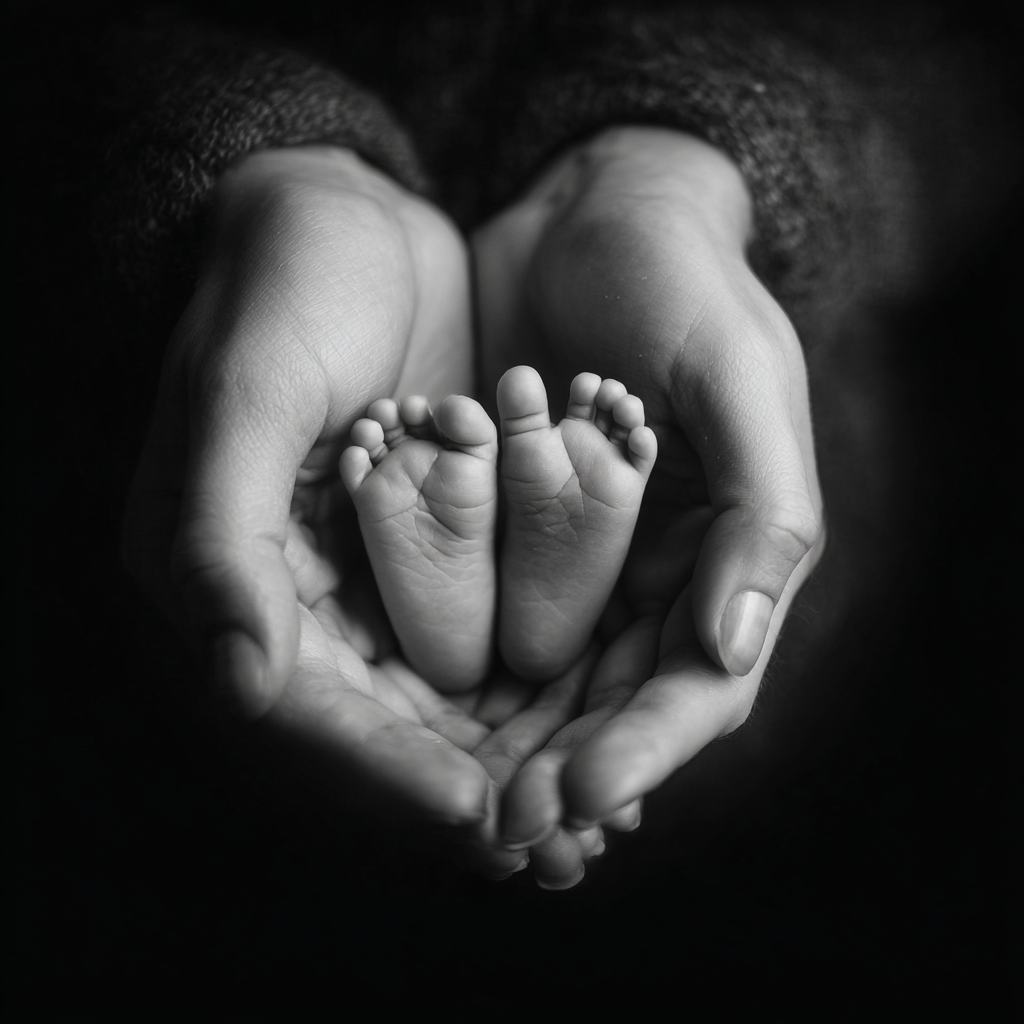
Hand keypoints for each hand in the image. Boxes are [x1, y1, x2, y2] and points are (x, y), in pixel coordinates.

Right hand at [122, 146, 515, 865]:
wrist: (347, 213)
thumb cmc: (282, 283)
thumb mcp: (247, 388)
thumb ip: (223, 536)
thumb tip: (241, 688)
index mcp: (230, 571)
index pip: (308, 707)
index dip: (385, 771)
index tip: (475, 819)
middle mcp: (295, 591)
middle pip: (381, 723)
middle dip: (466, 788)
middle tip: (553, 848)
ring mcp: (363, 568)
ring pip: (437, 693)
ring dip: (508, 757)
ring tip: (585, 820)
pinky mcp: (425, 537)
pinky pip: (478, 630)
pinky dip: (528, 683)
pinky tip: (588, 722)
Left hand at [474, 127, 824, 848]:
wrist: (592, 212)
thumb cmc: (680, 280)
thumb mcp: (738, 375)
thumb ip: (761, 513)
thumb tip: (733, 654)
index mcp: (731, 554)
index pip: (696, 687)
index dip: (646, 752)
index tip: (580, 797)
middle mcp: (659, 575)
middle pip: (617, 709)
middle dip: (565, 772)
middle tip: (504, 827)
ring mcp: (586, 559)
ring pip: (552, 687)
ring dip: (510, 751)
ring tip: (461, 807)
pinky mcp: (515, 533)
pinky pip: (491, 622)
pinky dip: (465, 680)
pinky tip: (422, 723)